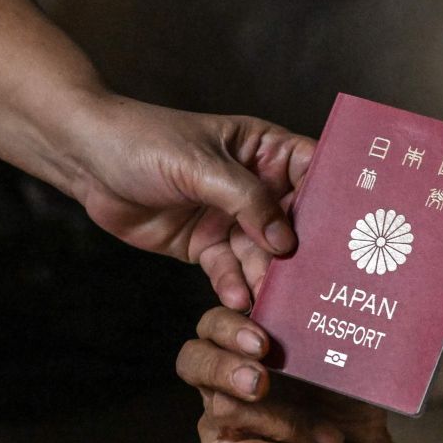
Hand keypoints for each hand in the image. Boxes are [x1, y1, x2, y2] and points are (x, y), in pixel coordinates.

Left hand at [69, 96, 313, 309]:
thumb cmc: (143, 142)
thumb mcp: (200, 166)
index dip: (337, 197)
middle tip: (321, 281)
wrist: (84, 161)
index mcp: (265, 151)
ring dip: (269, 277)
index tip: (358, 229)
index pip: (314, 171)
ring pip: (264, 255)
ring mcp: (233, 219)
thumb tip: (286, 240)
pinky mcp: (207, 247)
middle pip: (295, 223)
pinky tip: (239, 299)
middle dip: (305, 251)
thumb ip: (248, 201)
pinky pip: (230, 271)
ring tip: (276, 300)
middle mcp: (257, 187)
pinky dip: (235, 286)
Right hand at [176, 307, 397, 442]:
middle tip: (263, 380)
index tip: (253, 322)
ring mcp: (219, 423)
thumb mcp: (346, 368)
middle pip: (193, 359)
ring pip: (227, 409)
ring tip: (331, 439)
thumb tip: (322, 308)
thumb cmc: (348, 404)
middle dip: (225, 365)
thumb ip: (324, 338)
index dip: (226, 319)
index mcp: (248, 345)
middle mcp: (225, 380)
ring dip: (287, 424)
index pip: (216, 321)